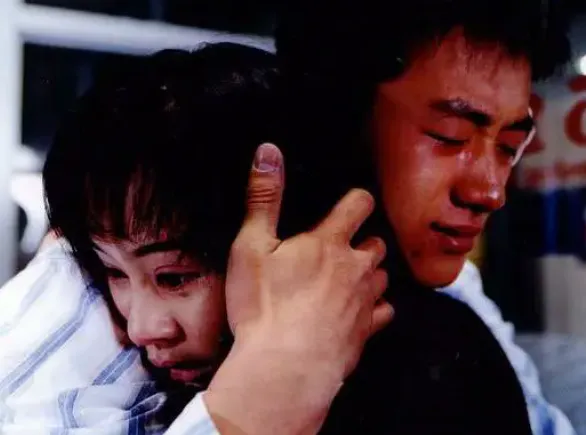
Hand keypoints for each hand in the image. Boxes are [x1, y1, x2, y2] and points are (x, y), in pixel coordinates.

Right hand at [205, 143, 392, 434]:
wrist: (284, 368)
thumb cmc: (264, 306)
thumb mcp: (251, 246)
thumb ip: (263, 197)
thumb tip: (268, 151)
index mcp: (329, 242)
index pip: (358, 204)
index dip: (356, 200)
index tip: (351, 203)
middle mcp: (356, 267)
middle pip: (376, 243)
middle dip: (362, 242)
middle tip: (341, 248)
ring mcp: (365, 301)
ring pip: (382, 276)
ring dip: (369, 274)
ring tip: (348, 280)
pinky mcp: (366, 332)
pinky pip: (384, 313)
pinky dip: (374, 309)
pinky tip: (358, 314)